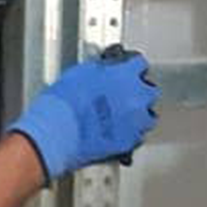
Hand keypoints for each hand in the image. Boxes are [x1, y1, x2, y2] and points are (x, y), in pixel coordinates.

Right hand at [5, 45, 160, 181]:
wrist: (56, 133)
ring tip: (125, 114)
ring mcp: (134, 121)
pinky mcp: (129, 142)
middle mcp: (135, 97)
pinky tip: (119, 130)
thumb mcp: (80, 73)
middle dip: (139, 90)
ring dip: (139, 113)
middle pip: (149, 90)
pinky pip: (138, 135)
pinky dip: (130, 132)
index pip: (140, 64)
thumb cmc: (62, 105)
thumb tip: (104, 70)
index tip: (128, 69)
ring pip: (148, 115)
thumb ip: (101, 70)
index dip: (132, 66)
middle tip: (126, 92)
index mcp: (125, 75)